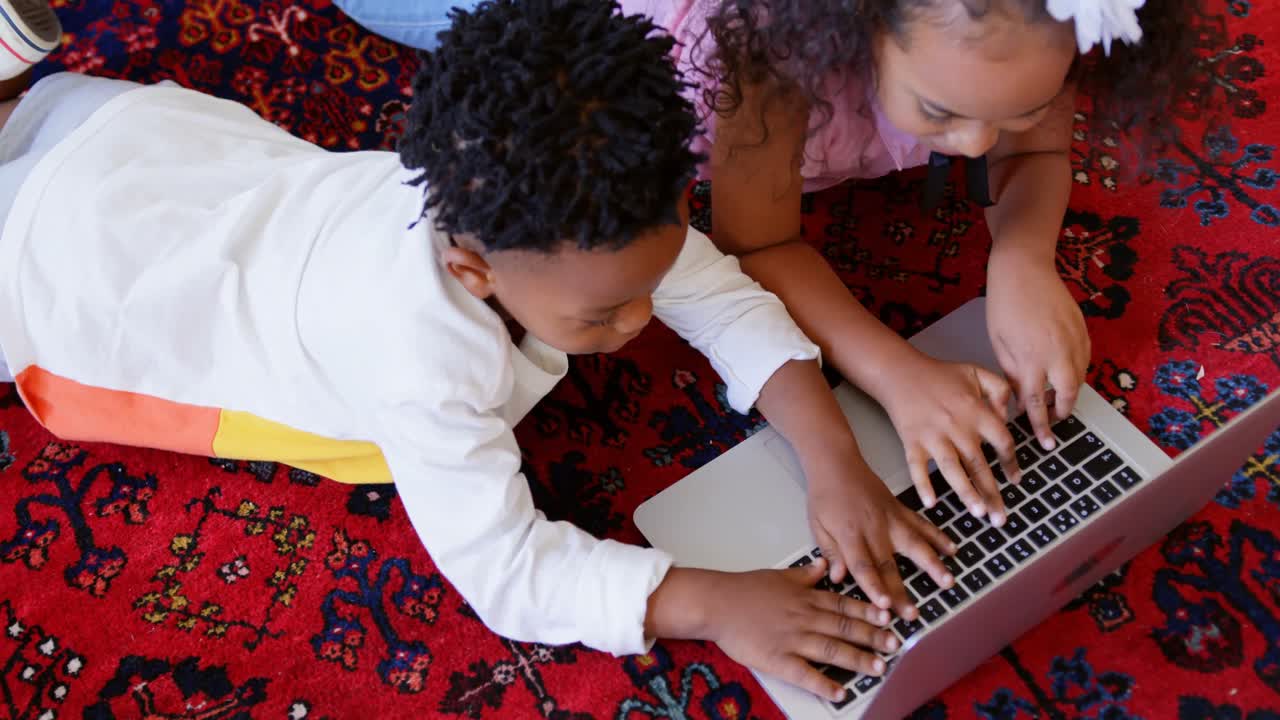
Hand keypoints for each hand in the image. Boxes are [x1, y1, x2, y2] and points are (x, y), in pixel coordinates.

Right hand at [707, 559, 899, 701]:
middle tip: (894, 645)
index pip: (844, 604)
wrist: (716, 602)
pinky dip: (823, 684)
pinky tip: (839, 692)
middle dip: (872, 637)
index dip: (868, 612)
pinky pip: (805, 674)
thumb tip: (824, 565)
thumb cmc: (744, 589)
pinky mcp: (777, 659)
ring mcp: (792, 639)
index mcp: (806, 598)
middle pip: (845, 627)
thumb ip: (806, 574)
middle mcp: (805, 618)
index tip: (888, 617)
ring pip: (832, 649)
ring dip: (857, 659)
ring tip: (879, 668)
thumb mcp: (779, 575)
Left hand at [806, 458, 956, 619]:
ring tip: (948, 582)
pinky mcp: (901, 509)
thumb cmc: (824, 496)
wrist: (837, 462)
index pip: (863, 566)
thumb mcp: (816, 524)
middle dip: (901, 591)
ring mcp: (891, 518)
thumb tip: (838, 579)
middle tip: (913, 614)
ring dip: (932, 564)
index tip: (884, 608)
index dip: (874, 588)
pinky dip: (938, 536)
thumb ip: (830, 552)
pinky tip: (952, 550)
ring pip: (914, 544)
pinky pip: (922, 524)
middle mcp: (874, 528)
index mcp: (849, 534)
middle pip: (889, 564)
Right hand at [879, 354, 1020, 525]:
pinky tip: (931, 503)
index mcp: (976, 411)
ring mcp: (933, 437)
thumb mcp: (977, 372)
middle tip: (1001, 518)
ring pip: (953, 470)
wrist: (902, 373)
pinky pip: (917, 468)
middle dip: (992, 493)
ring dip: (966, 493)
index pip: (1002, 442)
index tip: (1015, 480)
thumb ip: (1000, 389)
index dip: (1011, 463)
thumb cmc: (940, 375)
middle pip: (979, 465)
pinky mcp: (912, 442)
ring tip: (979, 514)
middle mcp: (957, 427)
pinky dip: (923, 485)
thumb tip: (1008, 416)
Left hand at [987, 252, 1089, 449]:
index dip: (1041, 426)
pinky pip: (1085, 359)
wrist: (1024, 269)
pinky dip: (1076, 371)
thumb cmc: (1005, 304)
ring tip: (1057, 399)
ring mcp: (1074, 340)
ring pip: (1079, 378)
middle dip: (1063, 412)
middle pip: (1068, 395)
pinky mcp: (1083, 330)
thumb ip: (1014, 373)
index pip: (1037, 403)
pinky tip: (1065, 374)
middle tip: (1055, 421)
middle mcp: (1057, 353)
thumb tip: (1023, 399)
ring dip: (1070, 392)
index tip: (1045, 442)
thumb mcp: (1000, 344)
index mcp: (1031, 359)